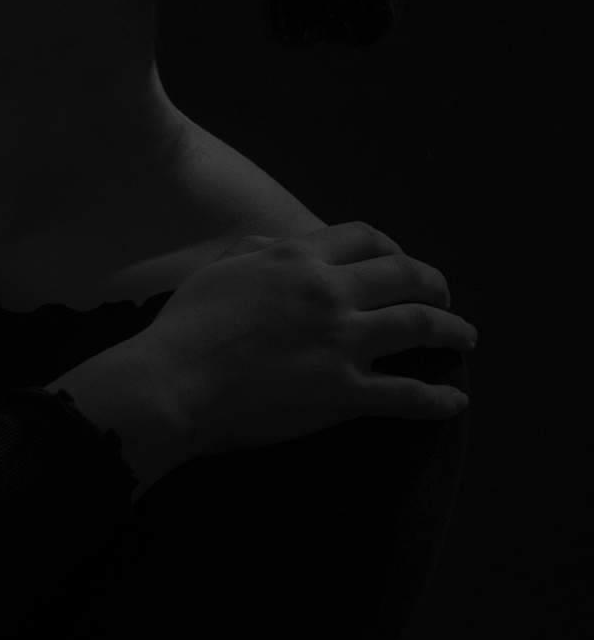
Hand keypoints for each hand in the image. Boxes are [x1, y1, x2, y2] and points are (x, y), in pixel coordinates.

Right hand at [136, 220, 476, 457]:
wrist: (174, 384)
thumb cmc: (185, 329)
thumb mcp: (217, 270)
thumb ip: (255, 250)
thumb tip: (278, 242)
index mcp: (299, 257)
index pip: (365, 238)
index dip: (392, 248)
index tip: (398, 262)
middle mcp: (331, 291)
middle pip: (406, 276)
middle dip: (434, 285)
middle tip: (443, 298)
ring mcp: (342, 342)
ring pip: (420, 326)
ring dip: (453, 330)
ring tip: (466, 337)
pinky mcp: (345, 393)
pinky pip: (407, 395)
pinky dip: (438, 398)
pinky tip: (454, 401)